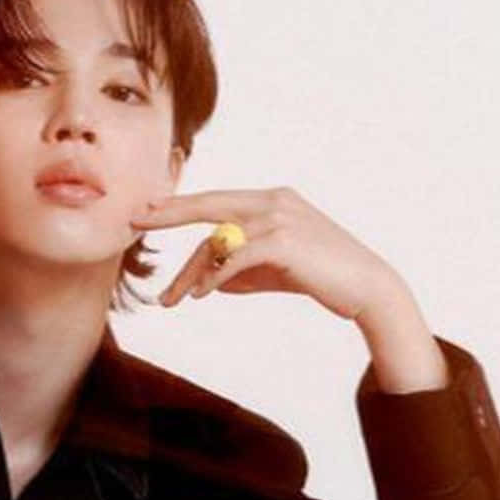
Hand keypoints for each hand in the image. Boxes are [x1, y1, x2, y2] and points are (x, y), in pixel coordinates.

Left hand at [129, 186, 397, 320]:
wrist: (366, 288)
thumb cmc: (317, 277)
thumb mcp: (269, 270)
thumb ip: (237, 269)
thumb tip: (205, 281)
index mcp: (269, 200)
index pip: (215, 203)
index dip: (179, 207)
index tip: (148, 212)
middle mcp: (273, 201)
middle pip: (209, 206)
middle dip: (168, 213)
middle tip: (134, 221)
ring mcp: (279, 218)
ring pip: (218, 241)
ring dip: (191, 273)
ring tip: (173, 299)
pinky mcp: (284, 241)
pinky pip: (235, 257)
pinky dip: (214, 276)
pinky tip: (200, 293)